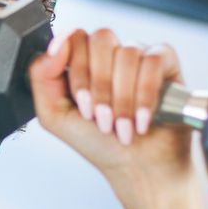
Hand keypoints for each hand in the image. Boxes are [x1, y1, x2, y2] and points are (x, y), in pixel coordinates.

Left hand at [27, 27, 195, 188]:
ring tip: (122, 126)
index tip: (83, 106)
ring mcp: (138, 55)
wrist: (137, 170)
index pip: (74, 38)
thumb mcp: (54, 115)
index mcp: (81, 60)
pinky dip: (146, 94)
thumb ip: (41, 75)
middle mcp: (109, 53)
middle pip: (101, 39)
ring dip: (122, 98)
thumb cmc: (98, 143)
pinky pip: (153, 61)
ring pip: (128, 53)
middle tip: (102, 119)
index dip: (79, 73)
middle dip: (100, 86)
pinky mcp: (165, 64)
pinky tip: (142, 119)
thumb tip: (56, 43)